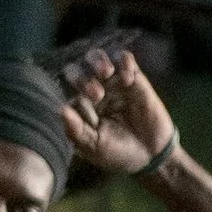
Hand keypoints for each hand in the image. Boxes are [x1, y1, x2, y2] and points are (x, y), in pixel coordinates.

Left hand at [59, 45, 176, 177]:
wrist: (152, 155)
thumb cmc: (118, 153)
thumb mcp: (94, 147)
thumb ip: (76, 130)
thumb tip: (60, 109)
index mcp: (79, 105)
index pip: (65, 91)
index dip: (70, 98)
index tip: (85, 111)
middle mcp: (92, 90)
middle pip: (76, 68)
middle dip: (82, 77)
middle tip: (97, 94)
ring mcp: (112, 82)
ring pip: (96, 56)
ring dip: (98, 60)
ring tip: (106, 72)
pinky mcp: (133, 77)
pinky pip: (124, 57)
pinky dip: (123, 62)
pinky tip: (128, 79)